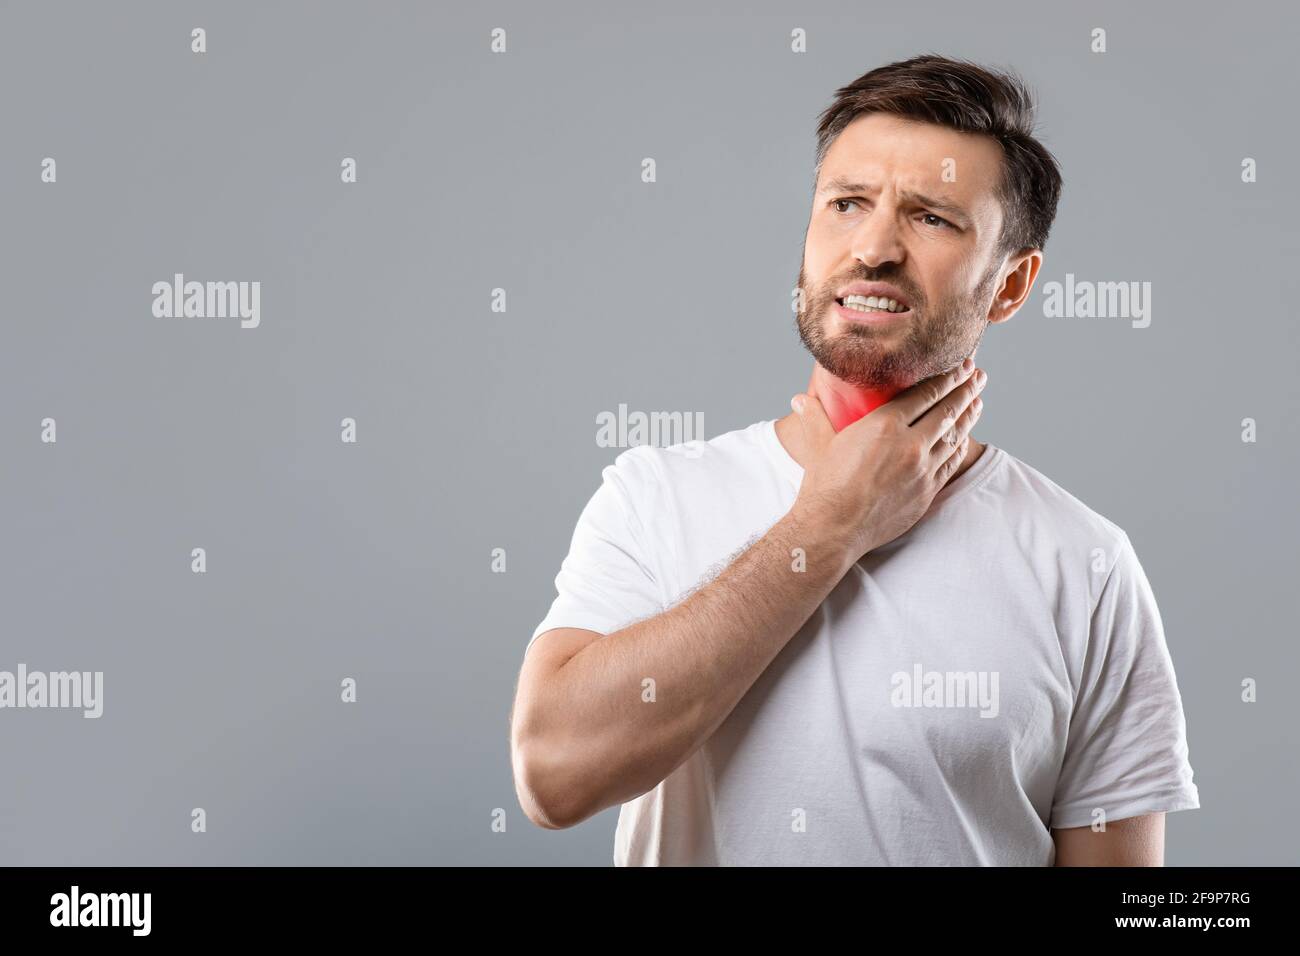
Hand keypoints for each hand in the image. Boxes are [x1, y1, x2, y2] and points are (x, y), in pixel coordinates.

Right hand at [789, 359, 986, 560]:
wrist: (834, 529)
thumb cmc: (823, 486)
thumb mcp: (818, 445)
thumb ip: (814, 417)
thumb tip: (799, 399)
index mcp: (884, 425)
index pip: (926, 393)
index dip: (947, 377)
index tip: (961, 365)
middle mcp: (909, 444)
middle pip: (947, 410)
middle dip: (966, 389)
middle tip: (978, 375)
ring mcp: (922, 470)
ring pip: (954, 436)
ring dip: (969, 415)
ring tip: (977, 401)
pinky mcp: (926, 492)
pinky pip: (951, 463)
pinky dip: (960, 447)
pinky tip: (964, 437)